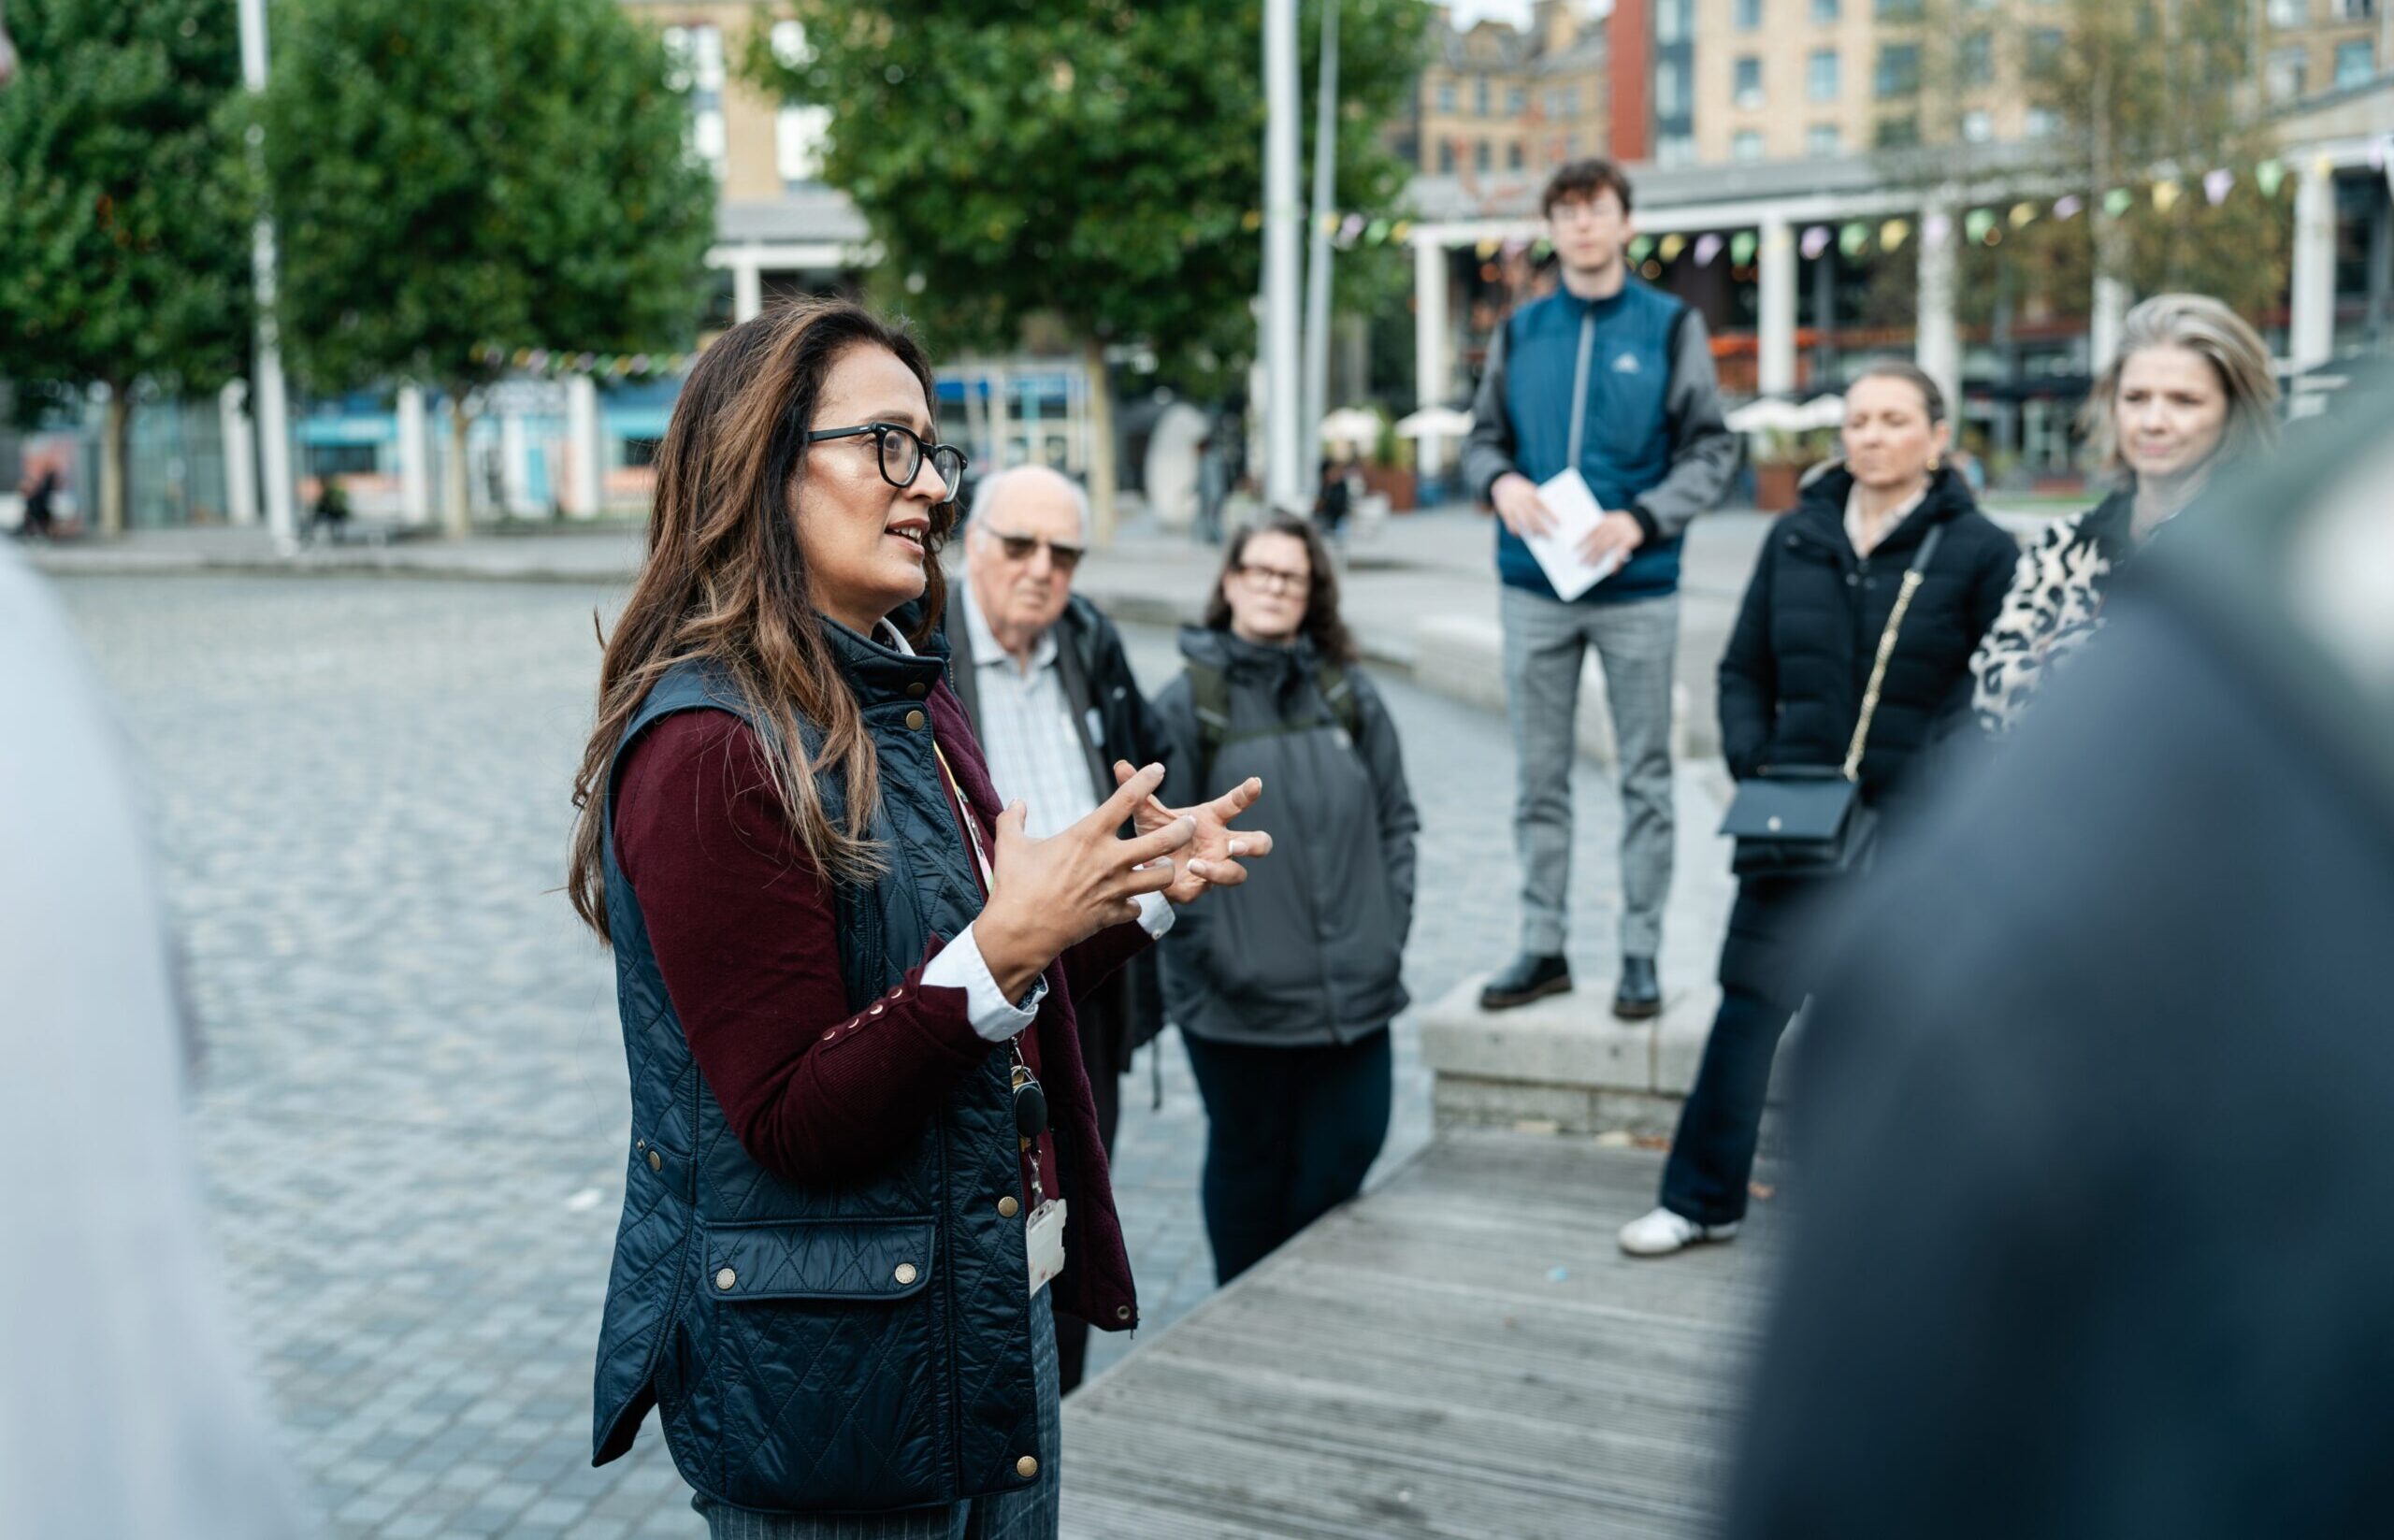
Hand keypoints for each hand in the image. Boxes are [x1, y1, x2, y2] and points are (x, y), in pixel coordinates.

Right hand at [976, 763, 1195, 999]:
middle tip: (1189, 823)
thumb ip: (1013, 818)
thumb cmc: (1015, 885)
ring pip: (1161, 877)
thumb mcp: (1010, 845)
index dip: (1146, 780)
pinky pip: (1136, 908)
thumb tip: (1016, 802)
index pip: (1126, 799)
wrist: (1020, 932)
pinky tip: (1128, 901)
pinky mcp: (1113, 915)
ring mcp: (1115, 890)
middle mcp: (1109, 860)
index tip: (1159, 769)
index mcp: (1088, 835)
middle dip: (1182, 828)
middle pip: (1163, 840)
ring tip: (1162, 865)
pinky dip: (1134, 904)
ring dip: (1165, 869)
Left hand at [1113, 761, 1273, 904]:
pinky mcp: (1200, 887)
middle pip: (1258, 844)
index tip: (1256, 783)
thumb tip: (1120, 764)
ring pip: (1238, 873)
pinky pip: (1207, 887)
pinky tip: (1184, 870)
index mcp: (1212, 819)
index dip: (1247, 794)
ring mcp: (1214, 866)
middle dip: (1254, 845)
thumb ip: (1137, 790)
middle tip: (1236, 845)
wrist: (1140, 867)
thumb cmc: (1154, 834)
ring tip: (1197, 863)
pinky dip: (1200, 879)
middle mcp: (1220, 843)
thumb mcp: (1145, 812)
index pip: (1236, 804)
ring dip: (1222, 870)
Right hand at [1490, 473, 1555, 538]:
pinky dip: (1517, 532)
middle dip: (1542, 528)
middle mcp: (1521, 501)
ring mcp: (1512, 508)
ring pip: (1523, 523)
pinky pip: (1511, 526)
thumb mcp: (1531, 490)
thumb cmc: (1523, 490)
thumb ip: (1539, 501)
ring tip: (1538, 536)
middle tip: (1551, 536)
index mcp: (1530, 494)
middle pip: (1533, 518)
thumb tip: (1549, 518)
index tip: (1559, 524)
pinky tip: (1523, 534)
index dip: (1551, 515)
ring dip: (1531, 531)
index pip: (1543, 506)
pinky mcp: (1505, 513)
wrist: (1502, 483)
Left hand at [1575, 509, 1645, 567]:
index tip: (1574, 549)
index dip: (1583, 540)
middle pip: (1598, 541)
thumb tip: (1580, 538)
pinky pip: (1621, 554)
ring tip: (1592, 566)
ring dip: (1598, 558)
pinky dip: (1616, 563)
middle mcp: (1613, 526)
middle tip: (1581, 562)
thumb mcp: (1608, 520)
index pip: (1591, 531)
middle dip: (1589, 552)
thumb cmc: (1617, 523)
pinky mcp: (1631, 540)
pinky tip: (1611, 571)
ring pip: (1607, 547)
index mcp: (1605, 520)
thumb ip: (1598, 526)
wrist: (1639, 520)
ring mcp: (1622, 533)